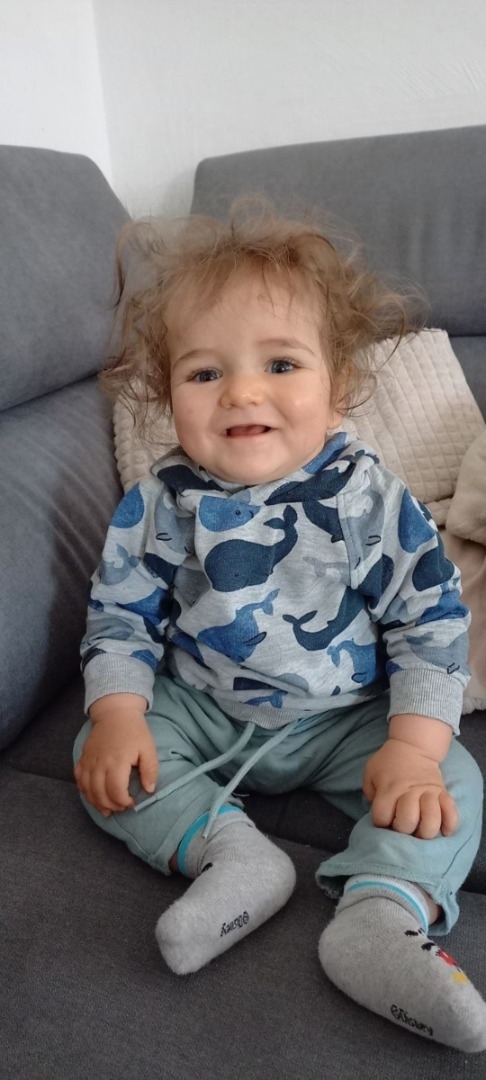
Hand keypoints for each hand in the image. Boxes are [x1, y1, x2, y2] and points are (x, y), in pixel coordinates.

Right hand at [74, 695, 158, 815]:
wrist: (115, 712)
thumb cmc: (134, 730)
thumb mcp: (148, 748)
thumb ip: (150, 770)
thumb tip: (149, 790)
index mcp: (117, 761)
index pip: (115, 791)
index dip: (123, 802)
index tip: (131, 803)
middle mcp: (100, 763)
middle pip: (99, 793)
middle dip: (111, 806)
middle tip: (121, 808)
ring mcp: (89, 760)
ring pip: (87, 789)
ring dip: (96, 803)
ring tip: (107, 810)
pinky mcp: (82, 758)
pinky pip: (79, 779)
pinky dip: (84, 791)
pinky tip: (93, 796)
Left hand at [363, 738, 457, 839]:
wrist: (413, 746)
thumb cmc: (388, 762)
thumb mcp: (370, 772)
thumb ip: (369, 794)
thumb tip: (379, 814)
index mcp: (389, 788)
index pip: (382, 817)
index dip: (381, 824)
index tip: (384, 820)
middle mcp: (409, 792)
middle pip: (407, 821)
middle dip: (403, 830)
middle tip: (403, 826)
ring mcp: (429, 792)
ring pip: (431, 820)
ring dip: (425, 831)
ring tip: (421, 831)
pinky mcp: (443, 793)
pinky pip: (451, 813)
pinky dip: (450, 825)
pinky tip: (444, 831)